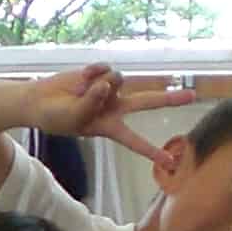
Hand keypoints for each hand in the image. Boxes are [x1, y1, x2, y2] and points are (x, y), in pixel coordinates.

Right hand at [23, 65, 196, 164]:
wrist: (39, 100)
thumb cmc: (55, 117)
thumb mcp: (72, 119)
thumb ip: (90, 104)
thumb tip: (107, 84)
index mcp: (110, 127)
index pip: (134, 141)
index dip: (151, 151)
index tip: (169, 162)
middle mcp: (115, 108)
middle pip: (147, 102)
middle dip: (169, 99)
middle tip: (192, 96)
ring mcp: (110, 90)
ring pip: (118, 80)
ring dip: (98, 83)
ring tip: (79, 91)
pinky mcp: (102, 74)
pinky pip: (105, 68)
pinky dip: (91, 72)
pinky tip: (80, 77)